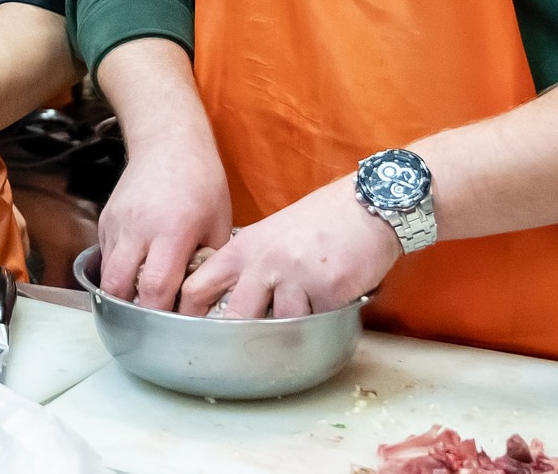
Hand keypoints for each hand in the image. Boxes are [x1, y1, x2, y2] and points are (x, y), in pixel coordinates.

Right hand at [95, 134, 232, 311]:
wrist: (168, 142)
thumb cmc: (201, 180)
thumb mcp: (220, 221)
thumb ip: (209, 261)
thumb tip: (206, 296)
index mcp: (172, 230)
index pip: (155, 287)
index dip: (159, 314)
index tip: (172, 326)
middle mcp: (138, 229)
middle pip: (118, 286)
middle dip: (132, 312)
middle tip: (150, 323)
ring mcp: (117, 224)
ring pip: (107, 275)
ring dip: (123, 293)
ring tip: (143, 302)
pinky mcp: (105, 220)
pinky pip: (106, 257)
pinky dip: (119, 271)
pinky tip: (137, 270)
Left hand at [177, 178, 399, 317]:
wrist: (369, 205)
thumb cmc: (321, 221)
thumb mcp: (271, 234)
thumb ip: (250, 266)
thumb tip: (231, 304)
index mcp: (244, 248)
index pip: (198, 287)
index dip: (189, 315)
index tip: (188, 335)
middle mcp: (265, 262)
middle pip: (236, 318)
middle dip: (241, 338)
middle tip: (247, 352)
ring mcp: (296, 277)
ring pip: (281, 327)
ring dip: (293, 329)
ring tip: (306, 311)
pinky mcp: (329, 291)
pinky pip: (319, 324)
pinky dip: (323, 320)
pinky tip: (332, 300)